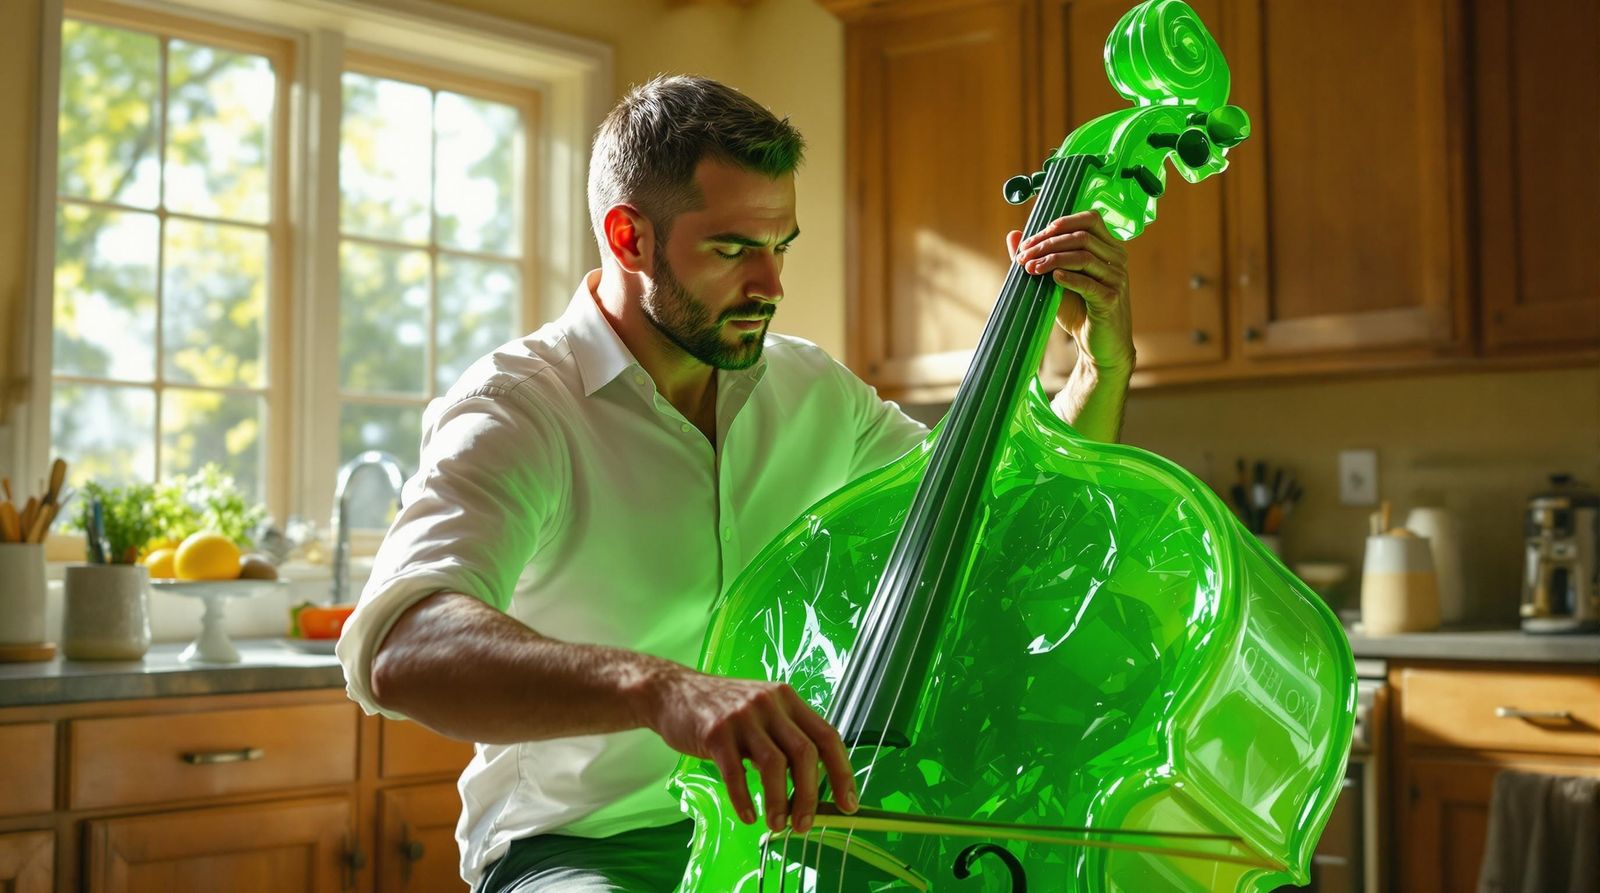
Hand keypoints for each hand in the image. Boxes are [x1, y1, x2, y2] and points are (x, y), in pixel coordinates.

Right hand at [638, 666, 858, 833]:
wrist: (673, 692)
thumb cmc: (722, 709)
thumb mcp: (762, 711)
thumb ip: (785, 738)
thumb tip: (811, 788)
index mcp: (788, 699)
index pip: (827, 736)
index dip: (842, 773)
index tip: (848, 805)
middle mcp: (770, 704)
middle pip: (805, 752)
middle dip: (810, 795)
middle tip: (805, 825)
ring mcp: (742, 717)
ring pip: (774, 764)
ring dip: (779, 802)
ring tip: (778, 825)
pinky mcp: (716, 732)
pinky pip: (736, 773)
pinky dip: (744, 799)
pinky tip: (748, 816)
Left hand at [1006, 210, 1135, 374]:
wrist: (1100, 346)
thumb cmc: (1080, 311)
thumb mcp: (1056, 281)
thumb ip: (1038, 257)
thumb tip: (1013, 234)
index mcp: (1108, 249)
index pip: (1090, 219)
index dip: (1061, 223)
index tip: (1033, 238)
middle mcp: (1116, 259)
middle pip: (1082, 236)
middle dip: (1048, 243)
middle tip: (1023, 256)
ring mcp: (1116, 279)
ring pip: (1083, 256)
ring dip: (1052, 259)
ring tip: (1030, 268)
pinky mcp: (1111, 299)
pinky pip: (1087, 283)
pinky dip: (1067, 277)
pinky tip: (1052, 278)